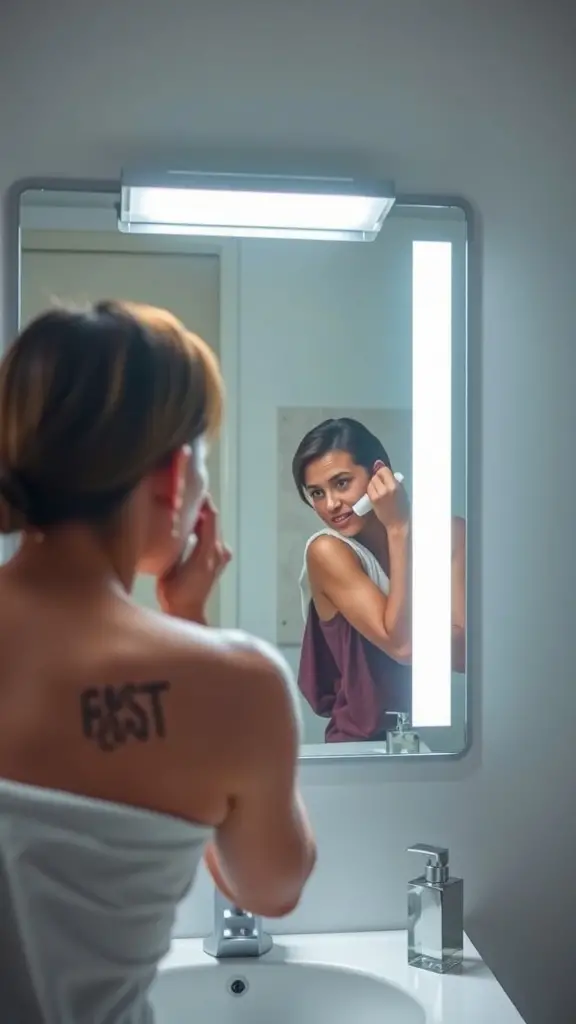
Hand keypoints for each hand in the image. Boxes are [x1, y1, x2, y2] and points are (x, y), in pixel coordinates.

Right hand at [156, 496, 231, 622]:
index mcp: (209, 551)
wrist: (187, 611)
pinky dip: (202, 528)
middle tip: (185, 492)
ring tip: (185, 506)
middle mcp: (220, 551)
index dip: (204, 501)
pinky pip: (211, 536)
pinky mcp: (219, 559)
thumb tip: (178, 522)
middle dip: (201, 506)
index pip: (211, 517)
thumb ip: (177, 545)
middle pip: (213, 520)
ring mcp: (221, 555)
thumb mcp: (171, 567)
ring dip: (201, 517)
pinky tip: (190, 525)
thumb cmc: (176, 593)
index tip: (192, 487)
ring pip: (212, 528)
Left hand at [367, 462, 409, 530]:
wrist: (397, 522)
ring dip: (374, 483)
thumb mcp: (401, 489)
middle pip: (376, 475)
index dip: (382, 471)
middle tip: (383, 483)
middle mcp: (385, 489)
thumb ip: (391, 478)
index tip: (384, 474)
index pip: (383, 470)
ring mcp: (378, 495)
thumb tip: (379, 465)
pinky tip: (377, 493)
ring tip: (381, 489)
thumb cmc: (402, 506)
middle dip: (378, 477)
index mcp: (395, 486)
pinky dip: (371, 489)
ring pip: (371, 482)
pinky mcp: (372, 500)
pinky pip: (369, 489)